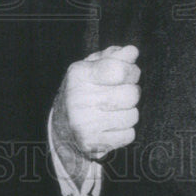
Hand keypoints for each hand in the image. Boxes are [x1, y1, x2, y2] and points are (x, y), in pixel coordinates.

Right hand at [52, 45, 140, 163]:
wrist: (62, 128)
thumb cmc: (85, 90)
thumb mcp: (93, 67)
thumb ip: (114, 56)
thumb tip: (132, 52)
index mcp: (78, 74)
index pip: (118, 69)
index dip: (131, 71)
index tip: (129, 73)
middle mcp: (77, 98)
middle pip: (131, 94)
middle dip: (132, 92)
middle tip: (122, 93)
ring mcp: (83, 124)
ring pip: (132, 116)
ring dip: (129, 112)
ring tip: (115, 110)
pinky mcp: (91, 144)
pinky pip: (129, 135)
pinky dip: (125, 131)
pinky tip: (111, 126)